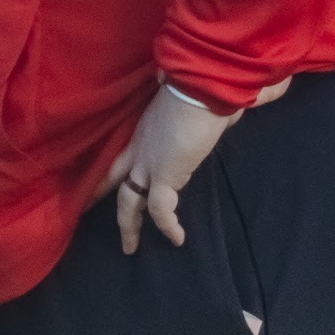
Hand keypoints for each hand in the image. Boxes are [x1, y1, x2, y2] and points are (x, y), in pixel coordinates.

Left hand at [104, 77, 292, 251]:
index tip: (103, 184)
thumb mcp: (203, 103)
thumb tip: (241, 104)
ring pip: (128, 202)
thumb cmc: (206, 87)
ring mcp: (149, 162)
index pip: (122, 154)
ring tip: (130, 247)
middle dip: (104, 198)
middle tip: (93, 214)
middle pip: (114, 179)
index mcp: (145, 129)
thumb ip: (212, 112)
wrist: (204, 87)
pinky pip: (160, 210)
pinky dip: (168, 226)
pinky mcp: (165, 175)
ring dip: (129, 226)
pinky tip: (177, 239)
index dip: (111, 171)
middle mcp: (140, 147)